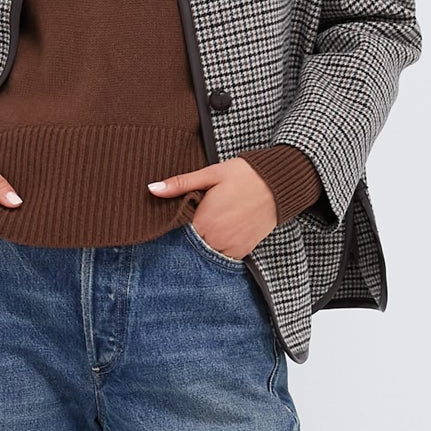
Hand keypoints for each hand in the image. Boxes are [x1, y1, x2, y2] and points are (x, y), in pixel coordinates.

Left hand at [147, 157, 278, 259]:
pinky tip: (221, 231)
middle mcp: (216, 240)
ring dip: (204, 242)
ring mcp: (231, 248)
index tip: (181, 215)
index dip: (176, 225)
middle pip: (191, 245)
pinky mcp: (243, 252)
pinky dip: (218, 247)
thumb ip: (180, 184)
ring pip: (206, 252)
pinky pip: (222, 256)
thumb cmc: (243, 175)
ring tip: (212, 223)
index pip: (177, 233)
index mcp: (204, 221)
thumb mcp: (210, 174)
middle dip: (189, 235)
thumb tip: (152, 189)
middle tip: (199, 216)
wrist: (278, 184)